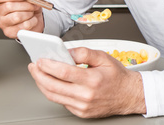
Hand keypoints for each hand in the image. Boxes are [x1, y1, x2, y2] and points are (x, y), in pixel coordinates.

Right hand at [0, 0, 44, 38]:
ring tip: (31, 11)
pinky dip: (32, 22)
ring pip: (16, 17)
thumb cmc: (26, 2)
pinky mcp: (9, 32)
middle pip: (9, 6)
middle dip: (25, 4)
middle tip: (32, 3)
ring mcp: (1, 23)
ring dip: (29, 13)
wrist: (35, 14)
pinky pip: (23, 27)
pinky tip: (31, 19)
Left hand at [28, 47, 145, 117]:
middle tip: (34, 67)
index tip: (40, 60)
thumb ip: (84, 52)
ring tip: (38, 74)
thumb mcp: (104, 57)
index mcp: (92, 80)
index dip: (48, 66)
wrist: (129, 95)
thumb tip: (66, 51)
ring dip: (42, 84)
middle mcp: (86, 95)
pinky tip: (51, 83)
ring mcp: (82, 106)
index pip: (63, 73)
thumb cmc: (117, 77)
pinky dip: (53, 92)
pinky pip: (61, 102)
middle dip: (39, 75)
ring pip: (54, 96)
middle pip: (53, 86)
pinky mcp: (81, 112)